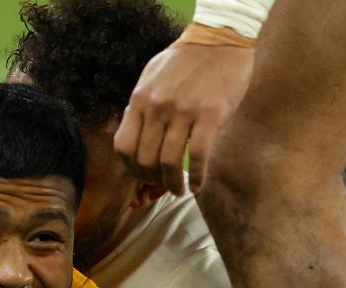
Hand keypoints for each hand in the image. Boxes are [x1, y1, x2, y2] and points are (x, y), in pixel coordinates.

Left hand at [114, 43, 253, 194]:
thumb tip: (131, 127)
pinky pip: (197, 156)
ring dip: (173, 184)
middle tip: (164, 186)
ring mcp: (183, 111)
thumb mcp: (152, 76)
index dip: (131, 170)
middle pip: (145, 159)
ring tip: (180, 190)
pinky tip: (198, 185)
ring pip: (168, 162)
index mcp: (140, 99)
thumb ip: (141, 103)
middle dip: (153, 181)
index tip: (143, 177)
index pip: (124, 147)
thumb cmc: (186, 60)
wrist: (221, 40)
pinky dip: (196, 177)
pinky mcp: (210, 114)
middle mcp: (157, 107)